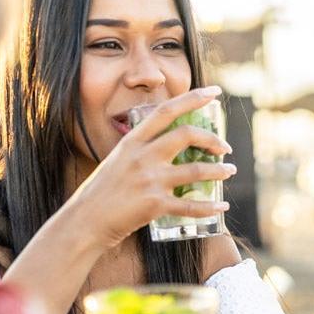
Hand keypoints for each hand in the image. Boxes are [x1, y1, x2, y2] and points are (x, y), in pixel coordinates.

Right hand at [68, 86, 235, 249]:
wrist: (84, 222)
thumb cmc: (103, 192)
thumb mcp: (118, 160)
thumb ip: (141, 150)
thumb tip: (169, 144)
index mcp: (132, 141)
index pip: (166, 111)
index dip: (193, 98)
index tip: (214, 91)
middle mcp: (142, 156)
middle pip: (187, 134)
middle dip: (212, 138)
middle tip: (225, 147)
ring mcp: (150, 180)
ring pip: (196, 170)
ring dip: (219, 171)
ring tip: (230, 171)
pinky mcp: (155, 205)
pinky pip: (191, 205)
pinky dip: (210, 207)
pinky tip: (221, 205)